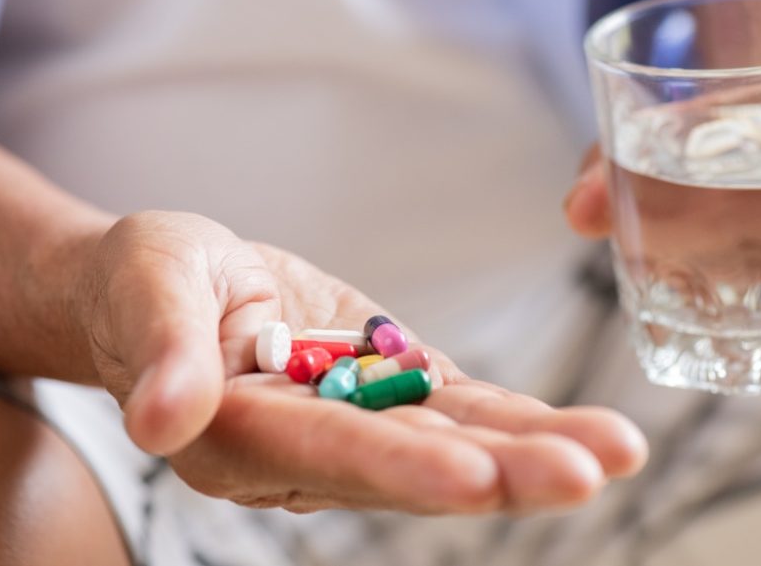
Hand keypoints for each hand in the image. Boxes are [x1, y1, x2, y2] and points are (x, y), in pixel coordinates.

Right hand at [77, 211, 646, 512]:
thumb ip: (162, 351)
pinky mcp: (389, 388)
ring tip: (616, 451)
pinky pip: (461, 407)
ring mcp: (358, 421)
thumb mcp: (147, 290)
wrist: (178, 284)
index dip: (400, 467)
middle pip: (414, 463)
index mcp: (241, 435)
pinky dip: (521, 420)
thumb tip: (161, 423)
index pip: (328, 452)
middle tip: (587, 472)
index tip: (475, 479)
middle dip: (502, 471)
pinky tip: (585, 433)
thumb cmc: (143, 282)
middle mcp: (310, 448)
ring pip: (454, 440)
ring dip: (535, 450)